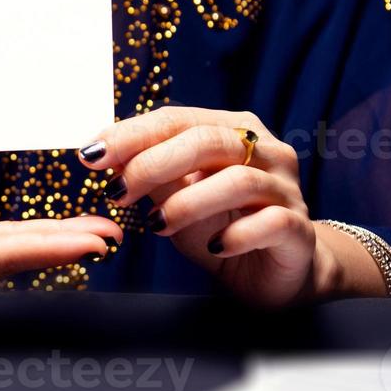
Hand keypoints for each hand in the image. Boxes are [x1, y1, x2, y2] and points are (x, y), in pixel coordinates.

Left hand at [77, 107, 378, 307]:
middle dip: (153, 165)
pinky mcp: (299, 230)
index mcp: (233, 130)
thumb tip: (101, 155)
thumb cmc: (222, 226)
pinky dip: (236, 235)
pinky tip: (214, 247)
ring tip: (157, 225)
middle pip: (207, 141)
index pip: (178, 119)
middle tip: (118, 194)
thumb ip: (149, 174)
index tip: (91, 156)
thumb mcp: (176, 197)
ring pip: (238, 181)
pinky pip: (271, 223)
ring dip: (188, 202)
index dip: (132, 135)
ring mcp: (286, 189)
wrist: (275, 271)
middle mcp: (266, 151)